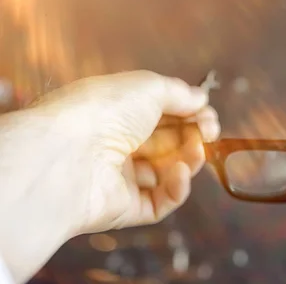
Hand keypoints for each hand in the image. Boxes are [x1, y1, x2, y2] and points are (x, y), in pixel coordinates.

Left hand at [0, 71, 219, 282]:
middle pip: (170, 142)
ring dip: (190, 160)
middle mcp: (119, 143)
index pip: (164, 115)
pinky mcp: (125, 208)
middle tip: (208, 134)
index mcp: (119, 112)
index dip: (191, 115)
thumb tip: (202, 98)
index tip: (208, 117)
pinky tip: (180, 173)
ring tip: (196, 151)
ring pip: (169, 172)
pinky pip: (160, 202)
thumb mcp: (149, 87)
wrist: (67, 155)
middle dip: (195, 136)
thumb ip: (180, 93)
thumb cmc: (104, 111)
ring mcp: (122, 177)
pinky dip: (177, 188)